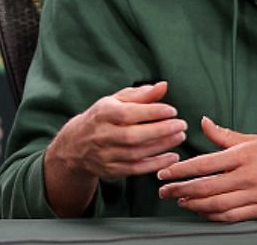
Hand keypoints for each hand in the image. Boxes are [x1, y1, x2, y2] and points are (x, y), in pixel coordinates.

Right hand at [44, 82, 186, 216]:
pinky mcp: (110, 170)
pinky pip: (136, 169)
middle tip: (181, 125)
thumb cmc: (102, 118)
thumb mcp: (116, 101)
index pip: (128, 113)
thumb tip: (163, 86)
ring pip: (136, 153)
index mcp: (102, 113)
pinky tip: (172, 157)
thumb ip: (141, 95)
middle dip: (160, 131)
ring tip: (180, 137)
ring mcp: (105, 155)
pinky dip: (156, 164)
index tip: (172, 110)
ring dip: (162, 146)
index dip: (152, 112)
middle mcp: (101, 135)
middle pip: (132, 136)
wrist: (75, 145)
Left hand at [156, 116, 256, 221]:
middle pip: (206, 187)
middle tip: (166, 191)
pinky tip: (205, 213)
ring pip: (217, 205)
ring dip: (195, 206)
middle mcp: (248, 175)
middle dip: (181, 190)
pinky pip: (234, 216)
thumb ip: (225, 135)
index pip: (204, 164)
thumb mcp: (256, 138)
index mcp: (243, 155)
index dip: (180, 171)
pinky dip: (216, 216)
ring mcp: (256, 194)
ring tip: (182, 202)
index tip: (165, 173)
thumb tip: (203, 123)